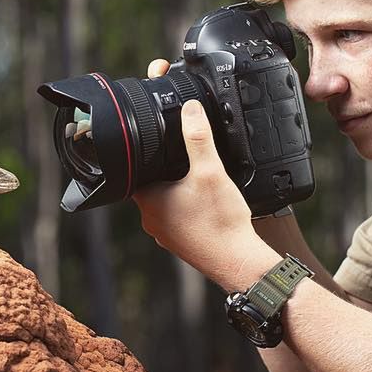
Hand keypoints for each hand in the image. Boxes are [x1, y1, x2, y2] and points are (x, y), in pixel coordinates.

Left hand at [133, 60, 270, 287]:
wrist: (239, 262)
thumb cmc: (221, 224)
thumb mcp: (210, 170)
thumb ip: (198, 137)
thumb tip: (190, 110)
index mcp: (147, 200)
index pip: (133, 168)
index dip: (144, 151)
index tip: (157, 142)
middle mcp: (150, 219)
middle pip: (149, 182)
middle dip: (165, 169)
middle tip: (185, 157)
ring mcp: (165, 233)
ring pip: (164, 200)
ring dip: (177, 188)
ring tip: (197, 178)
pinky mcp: (181, 241)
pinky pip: (179, 215)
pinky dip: (189, 205)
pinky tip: (206, 200)